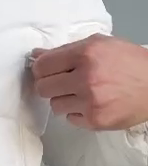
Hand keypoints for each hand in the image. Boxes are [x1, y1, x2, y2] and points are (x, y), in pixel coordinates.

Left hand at [31, 35, 147, 130]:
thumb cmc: (129, 63)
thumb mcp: (101, 45)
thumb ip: (67, 50)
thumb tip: (37, 56)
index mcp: (86, 53)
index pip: (43, 65)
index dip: (41, 69)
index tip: (45, 71)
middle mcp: (86, 78)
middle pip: (43, 88)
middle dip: (49, 85)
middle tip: (62, 83)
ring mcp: (90, 102)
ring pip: (54, 105)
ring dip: (64, 99)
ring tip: (82, 93)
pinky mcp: (94, 121)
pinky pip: (69, 118)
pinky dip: (77, 112)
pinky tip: (91, 104)